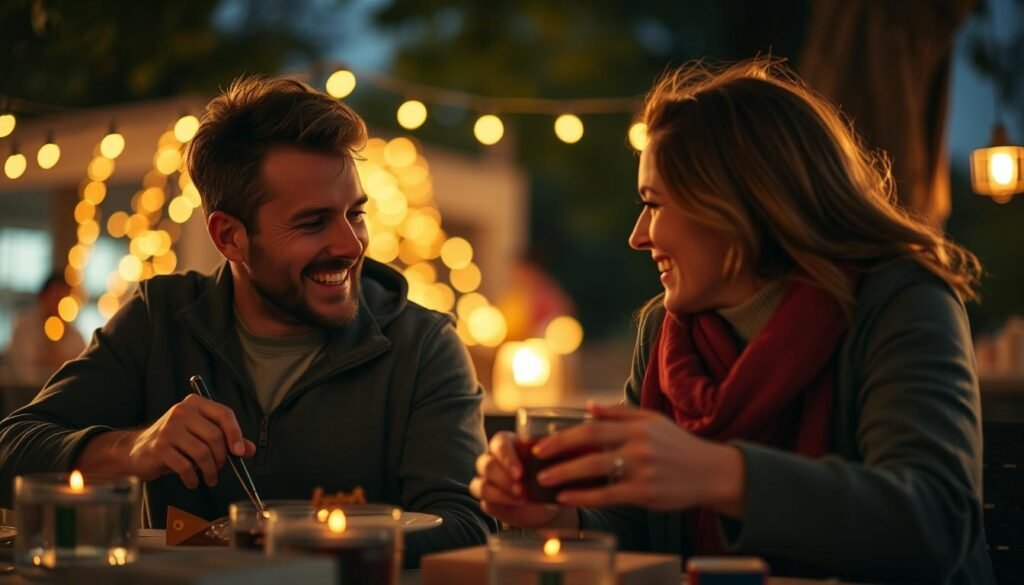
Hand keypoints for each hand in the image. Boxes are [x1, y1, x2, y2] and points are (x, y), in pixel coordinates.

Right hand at [126, 394, 255, 488]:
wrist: (136, 450)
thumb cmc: (175, 442)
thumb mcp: (200, 436)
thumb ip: (226, 440)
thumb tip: (249, 449)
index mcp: (195, 404)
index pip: (224, 414)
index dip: (236, 434)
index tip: (240, 452)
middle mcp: (181, 411)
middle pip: (215, 436)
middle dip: (222, 458)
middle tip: (220, 469)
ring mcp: (169, 429)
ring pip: (202, 453)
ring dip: (210, 471)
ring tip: (210, 478)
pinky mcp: (159, 448)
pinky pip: (185, 466)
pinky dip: (193, 478)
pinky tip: (193, 481)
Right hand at [469, 431, 577, 529]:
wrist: (548, 503)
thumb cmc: (550, 474)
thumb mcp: (553, 460)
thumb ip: (550, 451)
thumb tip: (552, 444)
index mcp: (508, 443)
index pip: (499, 443)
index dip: (507, 458)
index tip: (521, 473)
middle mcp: (493, 459)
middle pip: (486, 464)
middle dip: (503, 479)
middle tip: (522, 490)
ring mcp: (487, 480)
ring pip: (480, 483)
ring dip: (500, 493)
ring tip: (521, 499)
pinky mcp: (487, 499)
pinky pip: (483, 500)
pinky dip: (498, 503)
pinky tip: (515, 505)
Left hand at [532, 403, 745, 516]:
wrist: (711, 472)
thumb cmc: (678, 446)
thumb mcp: (653, 421)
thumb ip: (620, 413)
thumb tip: (589, 407)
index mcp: (637, 426)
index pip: (592, 426)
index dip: (564, 434)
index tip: (542, 443)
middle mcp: (638, 445)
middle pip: (590, 445)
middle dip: (558, 452)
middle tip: (536, 461)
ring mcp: (642, 469)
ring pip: (596, 470)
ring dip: (566, 475)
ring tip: (545, 480)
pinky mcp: (646, 493)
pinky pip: (608, 494)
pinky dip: (584, 496)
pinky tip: (566, 498)